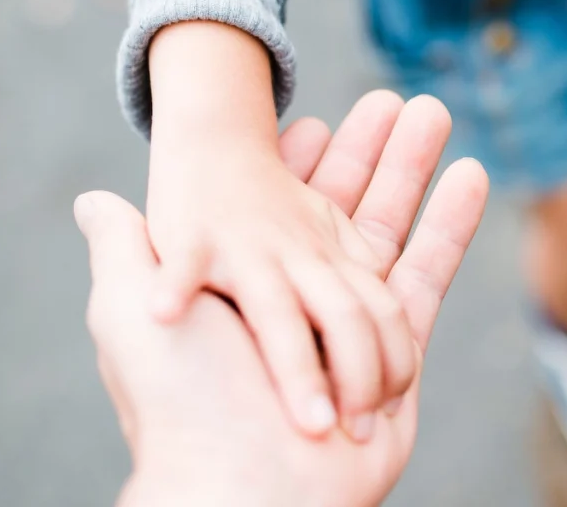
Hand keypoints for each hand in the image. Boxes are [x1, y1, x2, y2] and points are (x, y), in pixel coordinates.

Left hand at [78, 104, 488, 506]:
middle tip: (400, 99)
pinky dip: (451, 227)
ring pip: (391, 234)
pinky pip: (428, 279)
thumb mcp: (129, 314)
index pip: (279, 208)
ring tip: (437, 114)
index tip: (318, 120)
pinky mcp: (396, 354)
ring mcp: (350, 328)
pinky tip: (471, 176)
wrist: (244, 490)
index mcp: (245, 286)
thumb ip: (127, 252)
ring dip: (415, 173)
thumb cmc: (182, 400)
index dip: (301, 162)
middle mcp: (299, 302)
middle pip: (345, 212)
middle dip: (374, 154)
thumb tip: (95, 201)